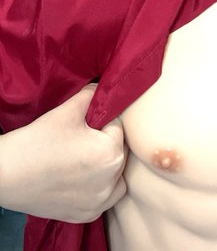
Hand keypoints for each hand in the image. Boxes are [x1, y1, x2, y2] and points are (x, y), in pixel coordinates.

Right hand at [0, 84, 126, 221]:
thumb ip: (93, 95)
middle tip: (80, 139)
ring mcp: (98, 202)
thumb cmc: (37, 141)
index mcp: (111, 153)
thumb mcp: (69, 109)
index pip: (119, 127)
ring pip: (116, 176)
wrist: (5, 174)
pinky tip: (82, 177)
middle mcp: (110, 181)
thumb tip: (104, 89)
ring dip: (107, 166)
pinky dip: (99, 188)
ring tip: (84, 156)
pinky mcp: (85, 214)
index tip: (84, 123)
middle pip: (119, 152)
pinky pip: (104, 198)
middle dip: (106, 142)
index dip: (102, 121)